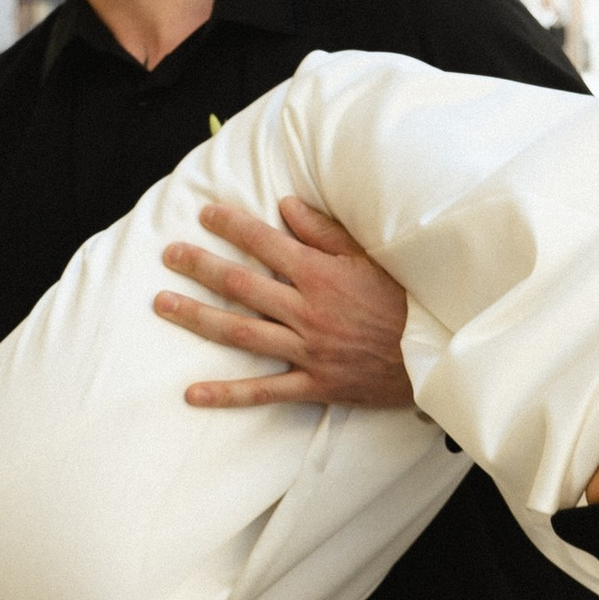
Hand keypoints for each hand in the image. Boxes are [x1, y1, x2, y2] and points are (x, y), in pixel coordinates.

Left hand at [155, 195, 414, 410]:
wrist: (434, 355)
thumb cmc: (404, 300)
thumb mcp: (370, 257)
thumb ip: (324, 231)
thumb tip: (284, 205)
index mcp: (321, 275)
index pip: (266, 243)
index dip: (232, 227)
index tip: (204, 214)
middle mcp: (307, 311)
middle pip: (241, 286)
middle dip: (200, 267)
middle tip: (169, 255)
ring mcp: (307, 350)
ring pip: (241, 333)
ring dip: (198, 318)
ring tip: (163, 305)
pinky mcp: (313, 384)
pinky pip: (264, 391)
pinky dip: (227, 394)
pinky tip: (192, 394)